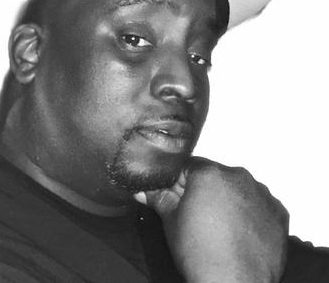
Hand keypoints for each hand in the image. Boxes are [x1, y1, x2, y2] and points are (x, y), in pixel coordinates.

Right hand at [135, 157, 288, 282]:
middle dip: (204, 190)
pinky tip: (239, 230)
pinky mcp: (278, 211)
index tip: (177, 196)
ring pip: (237, 187)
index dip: (179, 182)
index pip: (188, 166)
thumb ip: (158, 198)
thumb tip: (144, 190)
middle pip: (214, 176)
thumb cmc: (202, 254)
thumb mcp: (171, 221)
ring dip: (228, 199)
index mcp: (210, 173)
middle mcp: (238, 176)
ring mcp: (261, 193)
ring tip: (220, 226)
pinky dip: (249, 212)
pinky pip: (258, 203)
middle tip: (197, 215)